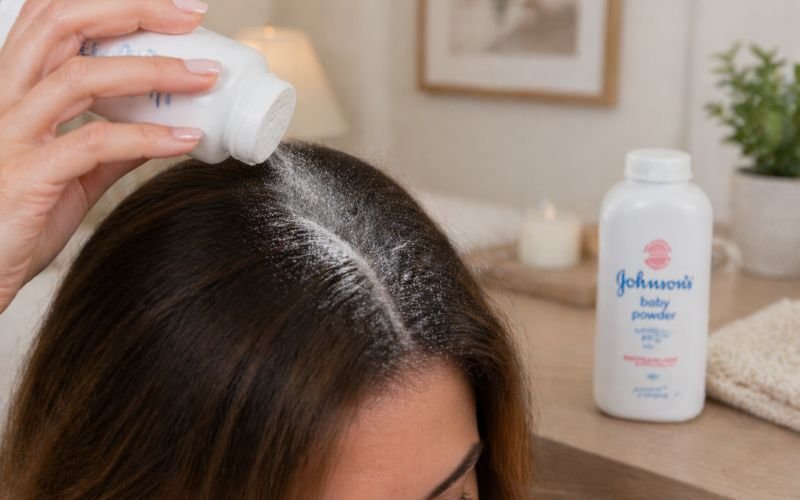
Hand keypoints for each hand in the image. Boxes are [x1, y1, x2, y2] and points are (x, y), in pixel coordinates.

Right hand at [0, 0, 219, 312]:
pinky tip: (185, 139)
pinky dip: (147, 137)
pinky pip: (94, 142)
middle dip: (133, 9)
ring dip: (153, 70)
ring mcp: (12, 134)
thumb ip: (108, 149)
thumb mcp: (71, 174)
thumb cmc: (14, 220)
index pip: (54, 18)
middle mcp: (7, 99)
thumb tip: (159, 132)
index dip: (111, 2)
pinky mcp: (27, 175)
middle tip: (191, 17)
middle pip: (62, 22)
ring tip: (205, 76)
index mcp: (17, 90)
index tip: (174, 9)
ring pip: (80, 76)